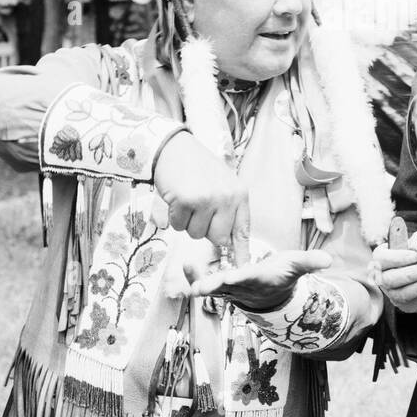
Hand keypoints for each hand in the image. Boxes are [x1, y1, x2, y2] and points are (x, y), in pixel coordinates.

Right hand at [152, 131, 250, 257]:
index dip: (241, 253)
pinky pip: (178, 226)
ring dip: (188, 222)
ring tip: (188, 200)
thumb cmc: (198, 168)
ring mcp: (207, 199)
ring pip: (195, 234)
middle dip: (205, 230)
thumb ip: (228, 211)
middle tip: (198, 210)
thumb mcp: (222, 185)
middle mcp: (226, 198)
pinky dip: (173, 216)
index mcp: (239, 194)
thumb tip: (227, 245)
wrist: (174, 147)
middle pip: (218, 238)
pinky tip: (176, 198)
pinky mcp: (186, 201)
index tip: (242, 269)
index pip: (243, 231)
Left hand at [189, 249, 331, 311]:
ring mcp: (227, 288)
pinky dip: (192, 275)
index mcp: (258, 278)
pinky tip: (183, 264)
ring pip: (209, 285)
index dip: (239, 279)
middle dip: (212, 286)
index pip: (248, 278)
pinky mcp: (218, 285)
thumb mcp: (297, 265)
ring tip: (184, 266)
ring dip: (196, 278)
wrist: (270, 296)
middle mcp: (241, 286)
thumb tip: (329, 260)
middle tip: (198, 287)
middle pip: (224, 287)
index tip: (229, 277)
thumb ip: (310, 262)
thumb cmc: (282, 274)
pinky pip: (203, 280)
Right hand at [375, 233, 416, 313]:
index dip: (398, 258)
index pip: (382, 259)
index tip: (415, 256)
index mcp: (381, 260)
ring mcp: (393, 294)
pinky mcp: (407, 305)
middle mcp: (383, 278)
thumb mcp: (414, 242)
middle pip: (389, 280)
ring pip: (402, 295)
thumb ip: (415, 242)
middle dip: (410, 275)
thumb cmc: (413, 253)